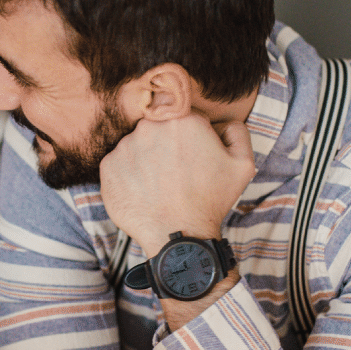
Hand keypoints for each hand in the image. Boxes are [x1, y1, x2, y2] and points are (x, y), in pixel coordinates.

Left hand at [100, 115, 255, 254]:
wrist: (178, 235)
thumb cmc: (211, 201)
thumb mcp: (242, 165)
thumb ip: (237, 131)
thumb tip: (222, 122)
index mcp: (183, 119)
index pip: (180, 113)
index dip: (187, 132)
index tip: (190, 151)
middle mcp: (150, 126)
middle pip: (157, 127)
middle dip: (166, 143)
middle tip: (176, 171)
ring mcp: (125, 146)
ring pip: (137, 144)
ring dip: (146, 158)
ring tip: (159, 184)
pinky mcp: (108, 166)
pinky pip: (119, 163)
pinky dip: (129, 174)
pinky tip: (144, 191)